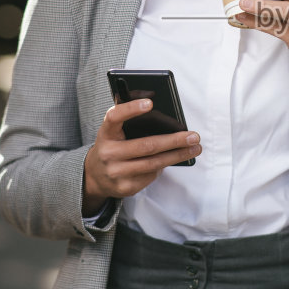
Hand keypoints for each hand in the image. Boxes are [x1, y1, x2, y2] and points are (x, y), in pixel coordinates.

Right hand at [82, 100, 201, 214]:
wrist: (94, 176)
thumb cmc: (112, 146)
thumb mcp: (113, 131)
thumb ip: (127, 117)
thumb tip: (153, 100)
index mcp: (105, 133)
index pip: (114, 117)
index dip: (131, 109)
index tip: (150, 102)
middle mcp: (108, 153)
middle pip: (146, 146)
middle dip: (174, 141)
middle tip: (193, 136)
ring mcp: (115, 172)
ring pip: (153, 164)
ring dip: (177, 155)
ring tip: (194, 149)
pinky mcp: (124, 187)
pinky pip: (151, 176)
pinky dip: (163, 167)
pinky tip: (172, 160)